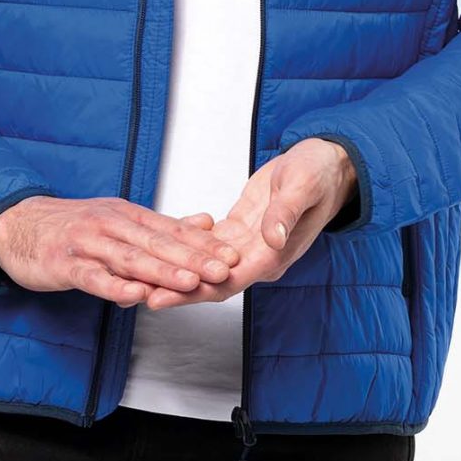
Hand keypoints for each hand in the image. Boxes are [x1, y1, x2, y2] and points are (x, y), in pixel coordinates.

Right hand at [0, 195, 241, 302]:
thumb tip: (206, 222)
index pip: (171, 230)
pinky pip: (93, 276)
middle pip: (156, 243)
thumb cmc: (72, 227)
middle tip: (222, 270)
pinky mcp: (65, 264)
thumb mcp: (119, 220)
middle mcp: (110, 225)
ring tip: (189, 282)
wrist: (16, 224)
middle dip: (192, 258)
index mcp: (127, 215)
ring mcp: (87, 244)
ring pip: (130, 258)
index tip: (233, 256)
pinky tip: (134, 295)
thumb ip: (162, 226)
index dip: (203, 244)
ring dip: (161, 271)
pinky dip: (114, 285)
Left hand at [127, 140, 357, 311]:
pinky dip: (181, 245)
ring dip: (171, 270)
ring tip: (134, 274)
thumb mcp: (303, 186)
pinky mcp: (238, 230)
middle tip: (132, 291)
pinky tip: (155, 244)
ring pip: (201, 266)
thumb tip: (273, 237)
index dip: (190, 292)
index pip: (225, 283)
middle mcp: (257, 257)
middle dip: (170, 288)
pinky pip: (204, 244)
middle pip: (206, 281)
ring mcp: (246, 246)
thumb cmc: (320, 174)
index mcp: (272, 255)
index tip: (159, 296)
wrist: (327, 164)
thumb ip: (286, 213)